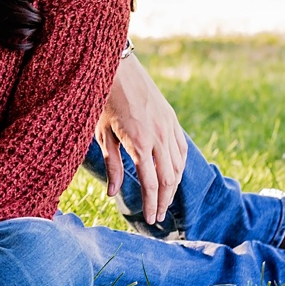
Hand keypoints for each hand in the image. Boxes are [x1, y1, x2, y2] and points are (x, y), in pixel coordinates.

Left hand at [96, 51, 187, 225]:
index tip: (150, 220)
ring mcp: (168, 126)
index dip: (151, 204)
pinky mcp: (172, 118)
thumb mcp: (102, 133)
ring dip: (173, 186)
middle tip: (158, 217)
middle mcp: (159, 136)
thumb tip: (114, 194)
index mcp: (139, 142)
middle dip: (164, 201)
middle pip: (169, 179)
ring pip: (179, 165)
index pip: (151, 183)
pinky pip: (182, 148)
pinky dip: (180, 165)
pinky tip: (174, 175)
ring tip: (164, 200)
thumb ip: (112, 164)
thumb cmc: (103, 99)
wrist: (117, 66)